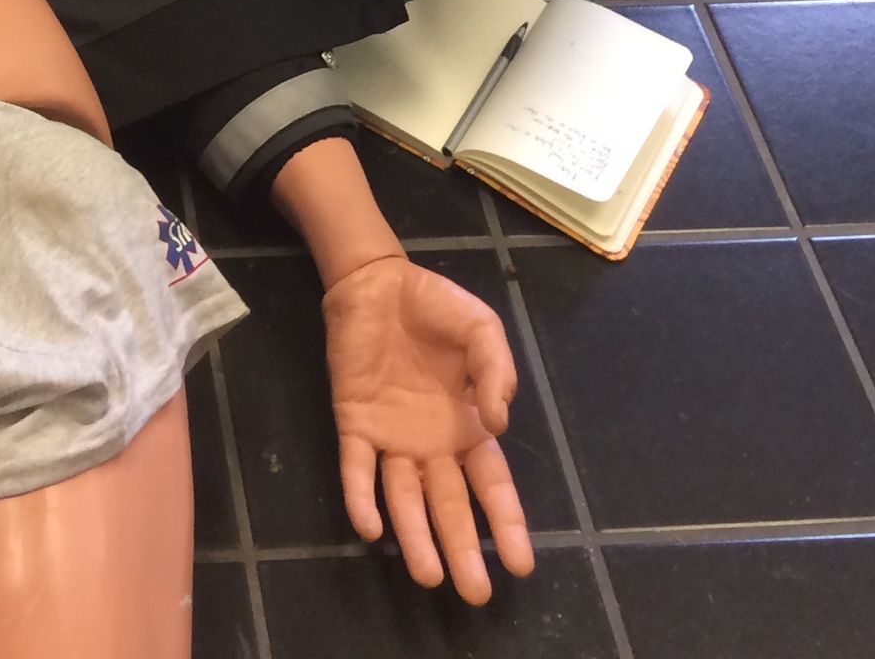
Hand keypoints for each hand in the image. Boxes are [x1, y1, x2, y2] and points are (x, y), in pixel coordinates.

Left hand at [322, 255, 533, 604]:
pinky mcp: (354, 423)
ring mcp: (392, 438)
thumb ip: (496, 372)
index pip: (491, 486)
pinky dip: (361, 498)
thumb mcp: (482, 330)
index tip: (520, 563)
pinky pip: (357, 469)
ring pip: (403, 499)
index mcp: (469, 428)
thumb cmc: (436, 309)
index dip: (506, 524)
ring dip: (413, 537)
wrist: (378, 282)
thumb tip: (500, 424)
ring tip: (427, 575)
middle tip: (475, 593)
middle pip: (449, 506)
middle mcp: (432, 445)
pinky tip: (371, 528)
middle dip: (462, 550)